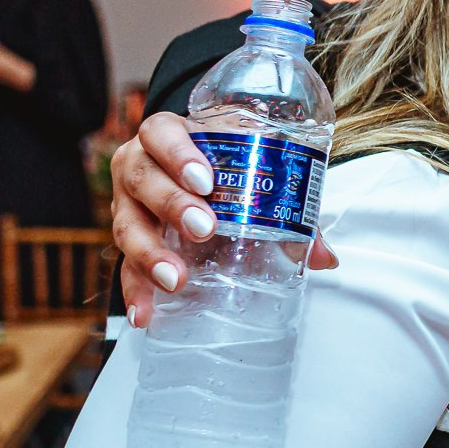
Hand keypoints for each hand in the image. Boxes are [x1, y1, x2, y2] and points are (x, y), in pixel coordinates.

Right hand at [111, 111, 336, 324]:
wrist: (190, 174)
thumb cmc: (224, 166)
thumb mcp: (251, 169)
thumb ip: (289, 205)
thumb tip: (324, 257)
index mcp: (167, 137)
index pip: (161, 133)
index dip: (178, 154)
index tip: (206, 181)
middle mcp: (138, 165)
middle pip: (142, 178)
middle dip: (171, 204)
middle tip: (203, 229)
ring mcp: (127, 203)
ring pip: (127, 224)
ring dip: (150, 254)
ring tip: (175, 279)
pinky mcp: (128, 238)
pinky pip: (124, 265)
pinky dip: (134, 291)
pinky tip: (144, 314)